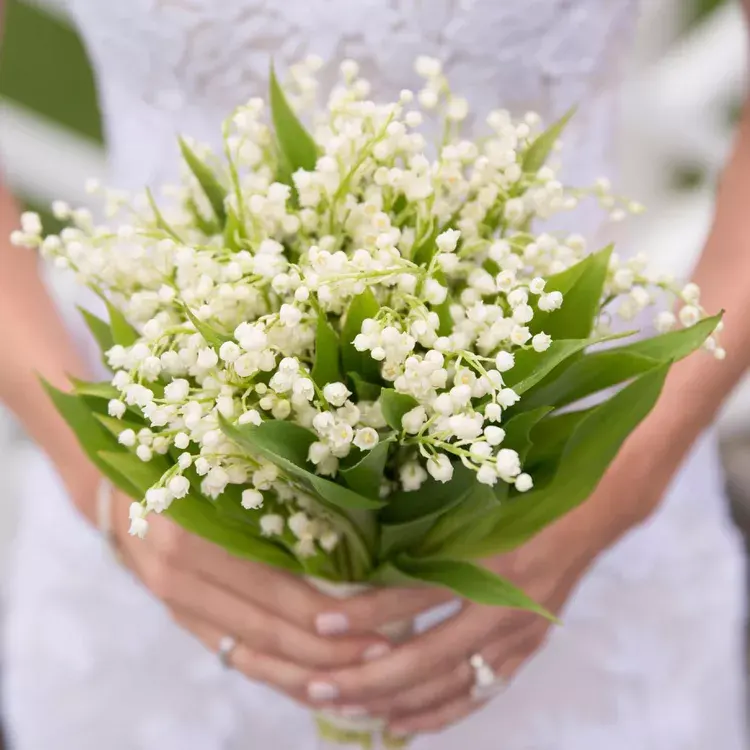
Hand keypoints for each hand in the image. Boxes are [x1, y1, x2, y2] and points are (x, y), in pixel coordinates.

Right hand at [108, 489, 397, 704]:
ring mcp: (179, 606)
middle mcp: (182, 577)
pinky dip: (279, 678)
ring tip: (362, 681)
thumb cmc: (186, 457)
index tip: (383, 621)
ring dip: (311, 675)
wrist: (118, 481)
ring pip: (254, 658)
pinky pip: (236, 659)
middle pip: (270, 632)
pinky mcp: (183, 621)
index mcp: (196, 532)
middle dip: (334, 651)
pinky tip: (316, 686)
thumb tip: (359, 517)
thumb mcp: (227, 460)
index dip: (333, 613)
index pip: (279, 591)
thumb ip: (279, 489)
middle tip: (387, 654)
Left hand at [302, 508, 607, 735]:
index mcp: (486, 561)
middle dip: (368, 677)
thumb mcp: (475, 506)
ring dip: (395, 701)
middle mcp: (501, 606)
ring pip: (448, 685)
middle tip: (320, 688)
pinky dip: (439, 713)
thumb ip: (430, 533)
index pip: (413, 595)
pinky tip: (402, 722)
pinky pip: (479, 694)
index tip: (320, 623)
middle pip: (425, 656)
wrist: (586, 516)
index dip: (366, 612)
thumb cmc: (523, 500)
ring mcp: (517, 635)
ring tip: (348, 709)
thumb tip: (367, 555)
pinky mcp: (526, 650)